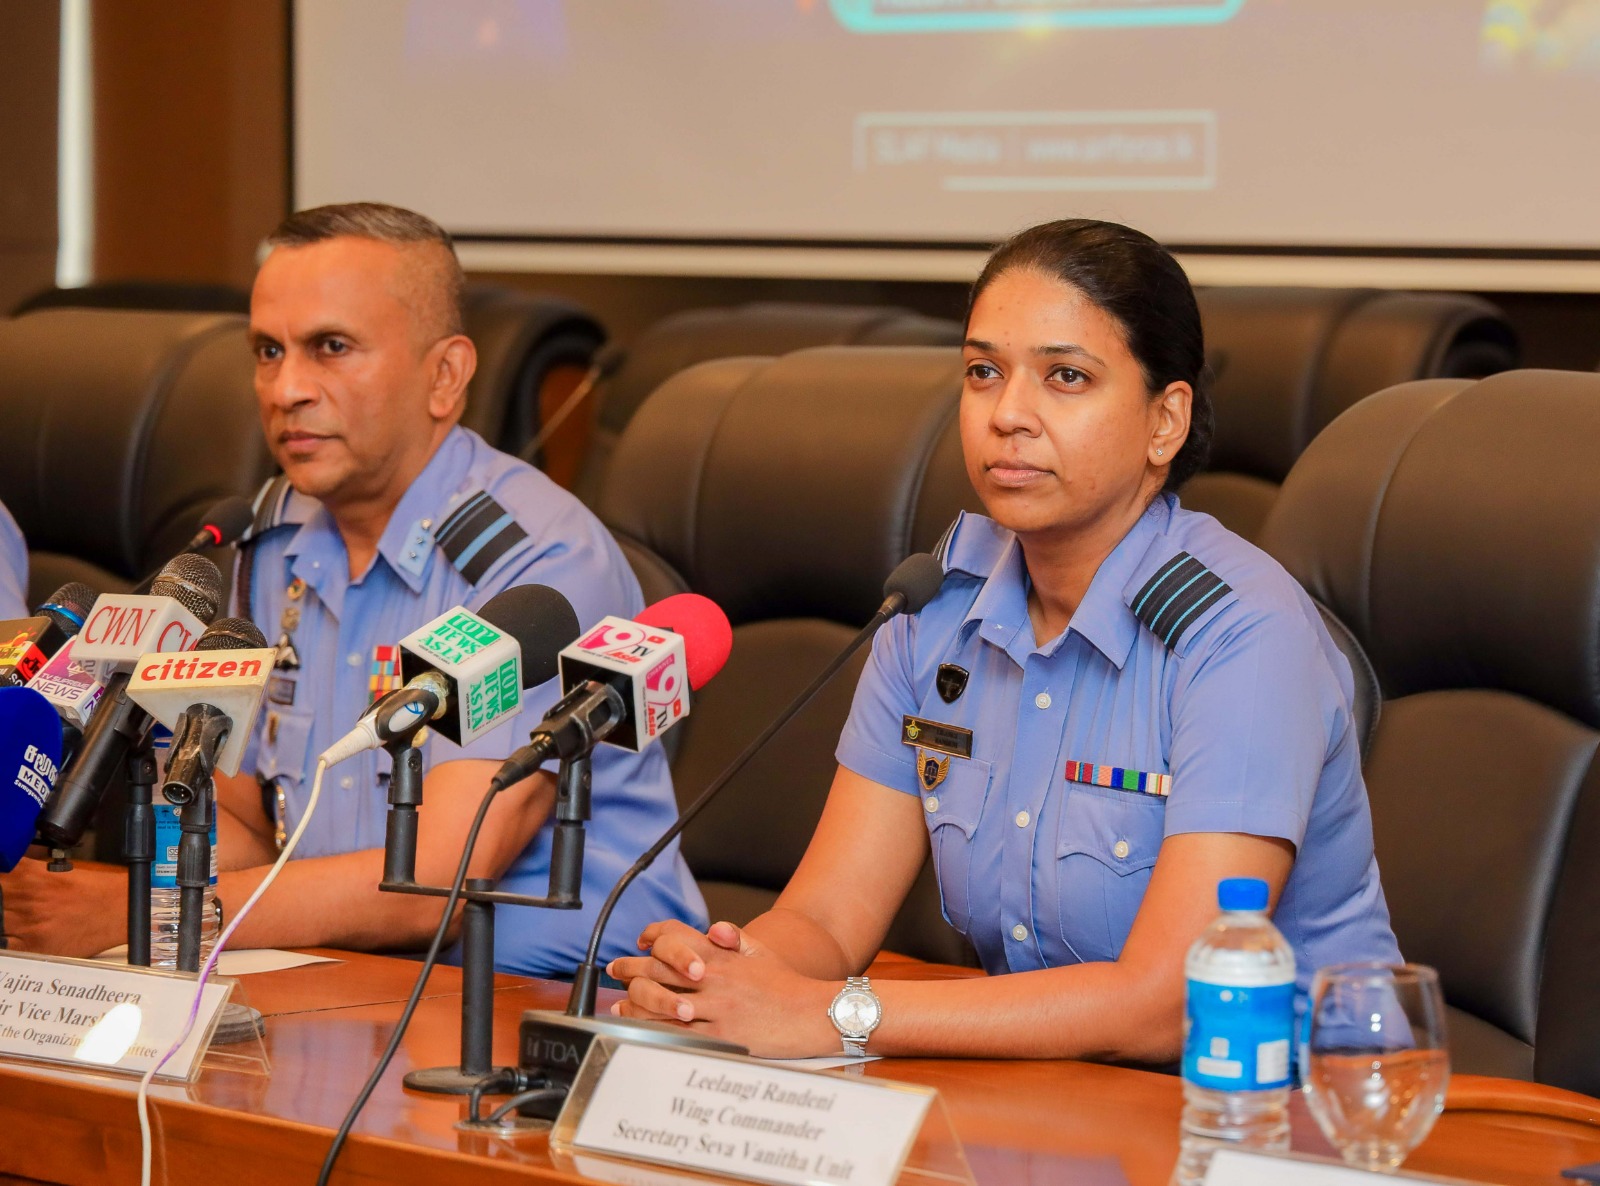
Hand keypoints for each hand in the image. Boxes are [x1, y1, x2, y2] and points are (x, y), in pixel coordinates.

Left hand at [0, 858, 125, 956]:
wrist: (121, 911)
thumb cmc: (96, 892)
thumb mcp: (57, 869)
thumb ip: (26, 870)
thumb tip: (6, 868)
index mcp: (31, 876)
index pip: (0, 874)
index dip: (1, 880)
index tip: (4, 884)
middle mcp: (27, 900)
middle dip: (2, 897)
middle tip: (15, 901)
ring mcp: (27, 925)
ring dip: (2, 917)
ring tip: (19, 916)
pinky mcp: (32, 948)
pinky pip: (4, 946)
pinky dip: (5, 940)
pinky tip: (13, 935)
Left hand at [609, 920, 839, 1057]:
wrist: (812, 1013)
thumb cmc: (787, 985)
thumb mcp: (761, 952)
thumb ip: (734, 938)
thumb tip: (713, 929)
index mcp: (723, 956)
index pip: (677, 937)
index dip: (652, 936)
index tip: (640, 942)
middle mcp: (715, 978)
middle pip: (659, 969)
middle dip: (631, 968)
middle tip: (616, 969)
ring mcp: (716, 1008)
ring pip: (662, 1002)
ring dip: (635, 1001)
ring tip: (620, 1004)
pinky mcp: (721, 1037)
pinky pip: (679, 1033)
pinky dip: (656, 1029)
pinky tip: (642, 1029)